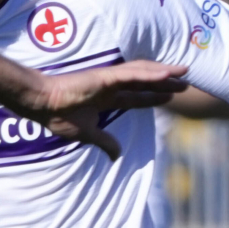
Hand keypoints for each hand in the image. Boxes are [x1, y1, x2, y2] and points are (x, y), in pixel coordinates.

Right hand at [27, 60, 187, 160]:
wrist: (41, 104)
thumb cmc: (58, 116)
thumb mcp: (87, 134)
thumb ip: (104, 141)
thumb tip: (116, 156)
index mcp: (106, 98)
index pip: (135, 96)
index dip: (153, 96)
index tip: (170, 97)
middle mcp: (110, 85)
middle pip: (144, 82)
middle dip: (166, 83)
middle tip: (186, 83)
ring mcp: (109, 79)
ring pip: (143, 73)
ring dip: (165, 73)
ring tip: (185, 72)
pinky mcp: (105, 76)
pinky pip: (133, 74)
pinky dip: (150, 74)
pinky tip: (167, 74)